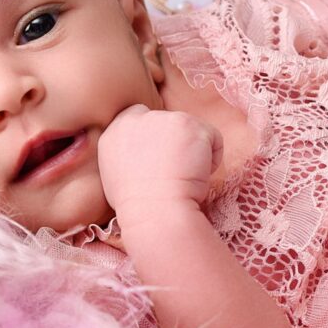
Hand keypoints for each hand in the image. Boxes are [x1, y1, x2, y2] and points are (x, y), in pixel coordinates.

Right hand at [96, 105, 222, 217]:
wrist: (155, 211)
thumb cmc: (139, 208)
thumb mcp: (117, 177)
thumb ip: (128, 156)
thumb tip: (146, 157)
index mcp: (115, 132)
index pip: (138, 116)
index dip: (156, 134)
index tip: (162, 155)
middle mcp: (137, 119)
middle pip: (168, 123)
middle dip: (176, 144)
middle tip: (174, 173)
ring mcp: (163, 119)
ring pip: (191, 131)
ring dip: (193, 153)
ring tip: (182, 178)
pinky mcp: (188, 123)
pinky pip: (212, 138)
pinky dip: (212, 159)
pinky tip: (196, 176)